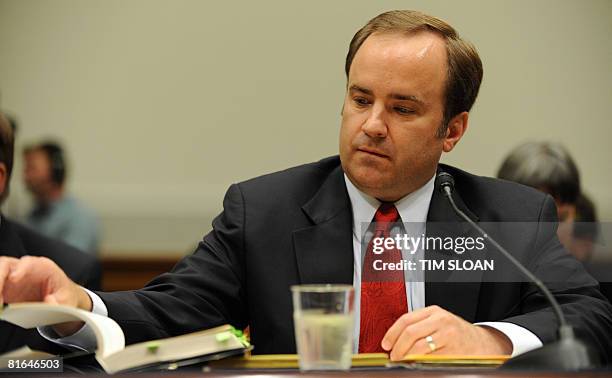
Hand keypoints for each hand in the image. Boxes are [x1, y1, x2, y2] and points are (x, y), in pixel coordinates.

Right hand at [0, 255, 91, 334]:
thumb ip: (59, 302)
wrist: (59, 300)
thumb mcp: (67, 301)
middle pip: (5, 266)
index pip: (28, 263)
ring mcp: (12, 277)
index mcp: (43, 267)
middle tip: (0, 298)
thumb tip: (49, 302)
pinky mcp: (5, 288)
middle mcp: (25, 269)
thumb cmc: (63, 296)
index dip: (20, 269)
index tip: (14, 279)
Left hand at [381, 305, 511, 360]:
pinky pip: (430, 358)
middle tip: (394, 356)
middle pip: (410, 333)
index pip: (405, 320)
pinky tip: (417, 364)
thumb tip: (394, 341)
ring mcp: (448, 335)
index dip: (392, 333)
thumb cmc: (456, 334)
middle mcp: (441, 320)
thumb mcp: (438, 323)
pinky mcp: (453, 350)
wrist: (482, 343)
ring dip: (406, 356)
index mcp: (434, 312)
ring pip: (419, 347)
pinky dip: (419, 363)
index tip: (385, 344)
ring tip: (403, 361)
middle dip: (398, 347)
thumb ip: (419, 327)